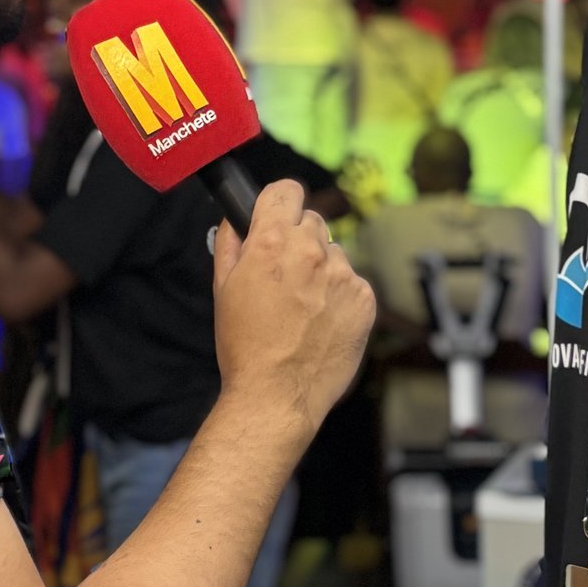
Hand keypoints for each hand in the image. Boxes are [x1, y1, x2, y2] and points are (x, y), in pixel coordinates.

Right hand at [213, 178, 374, 444]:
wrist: (277, 395)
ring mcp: (342, 275)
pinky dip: (340, 296)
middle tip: (285, 276)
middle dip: (298, 240)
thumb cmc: (244, 346)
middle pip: (311, 221)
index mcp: (270, 243)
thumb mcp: (222, 289)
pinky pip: (353, 282)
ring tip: (304, 308)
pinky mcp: (364, 299)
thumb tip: (238, 219)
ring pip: (334, 253)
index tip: (278, 215)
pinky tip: (322, 322)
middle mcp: (310, 251)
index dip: (280, 202)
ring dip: (321, 270)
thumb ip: (231, 244)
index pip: (286, 191)